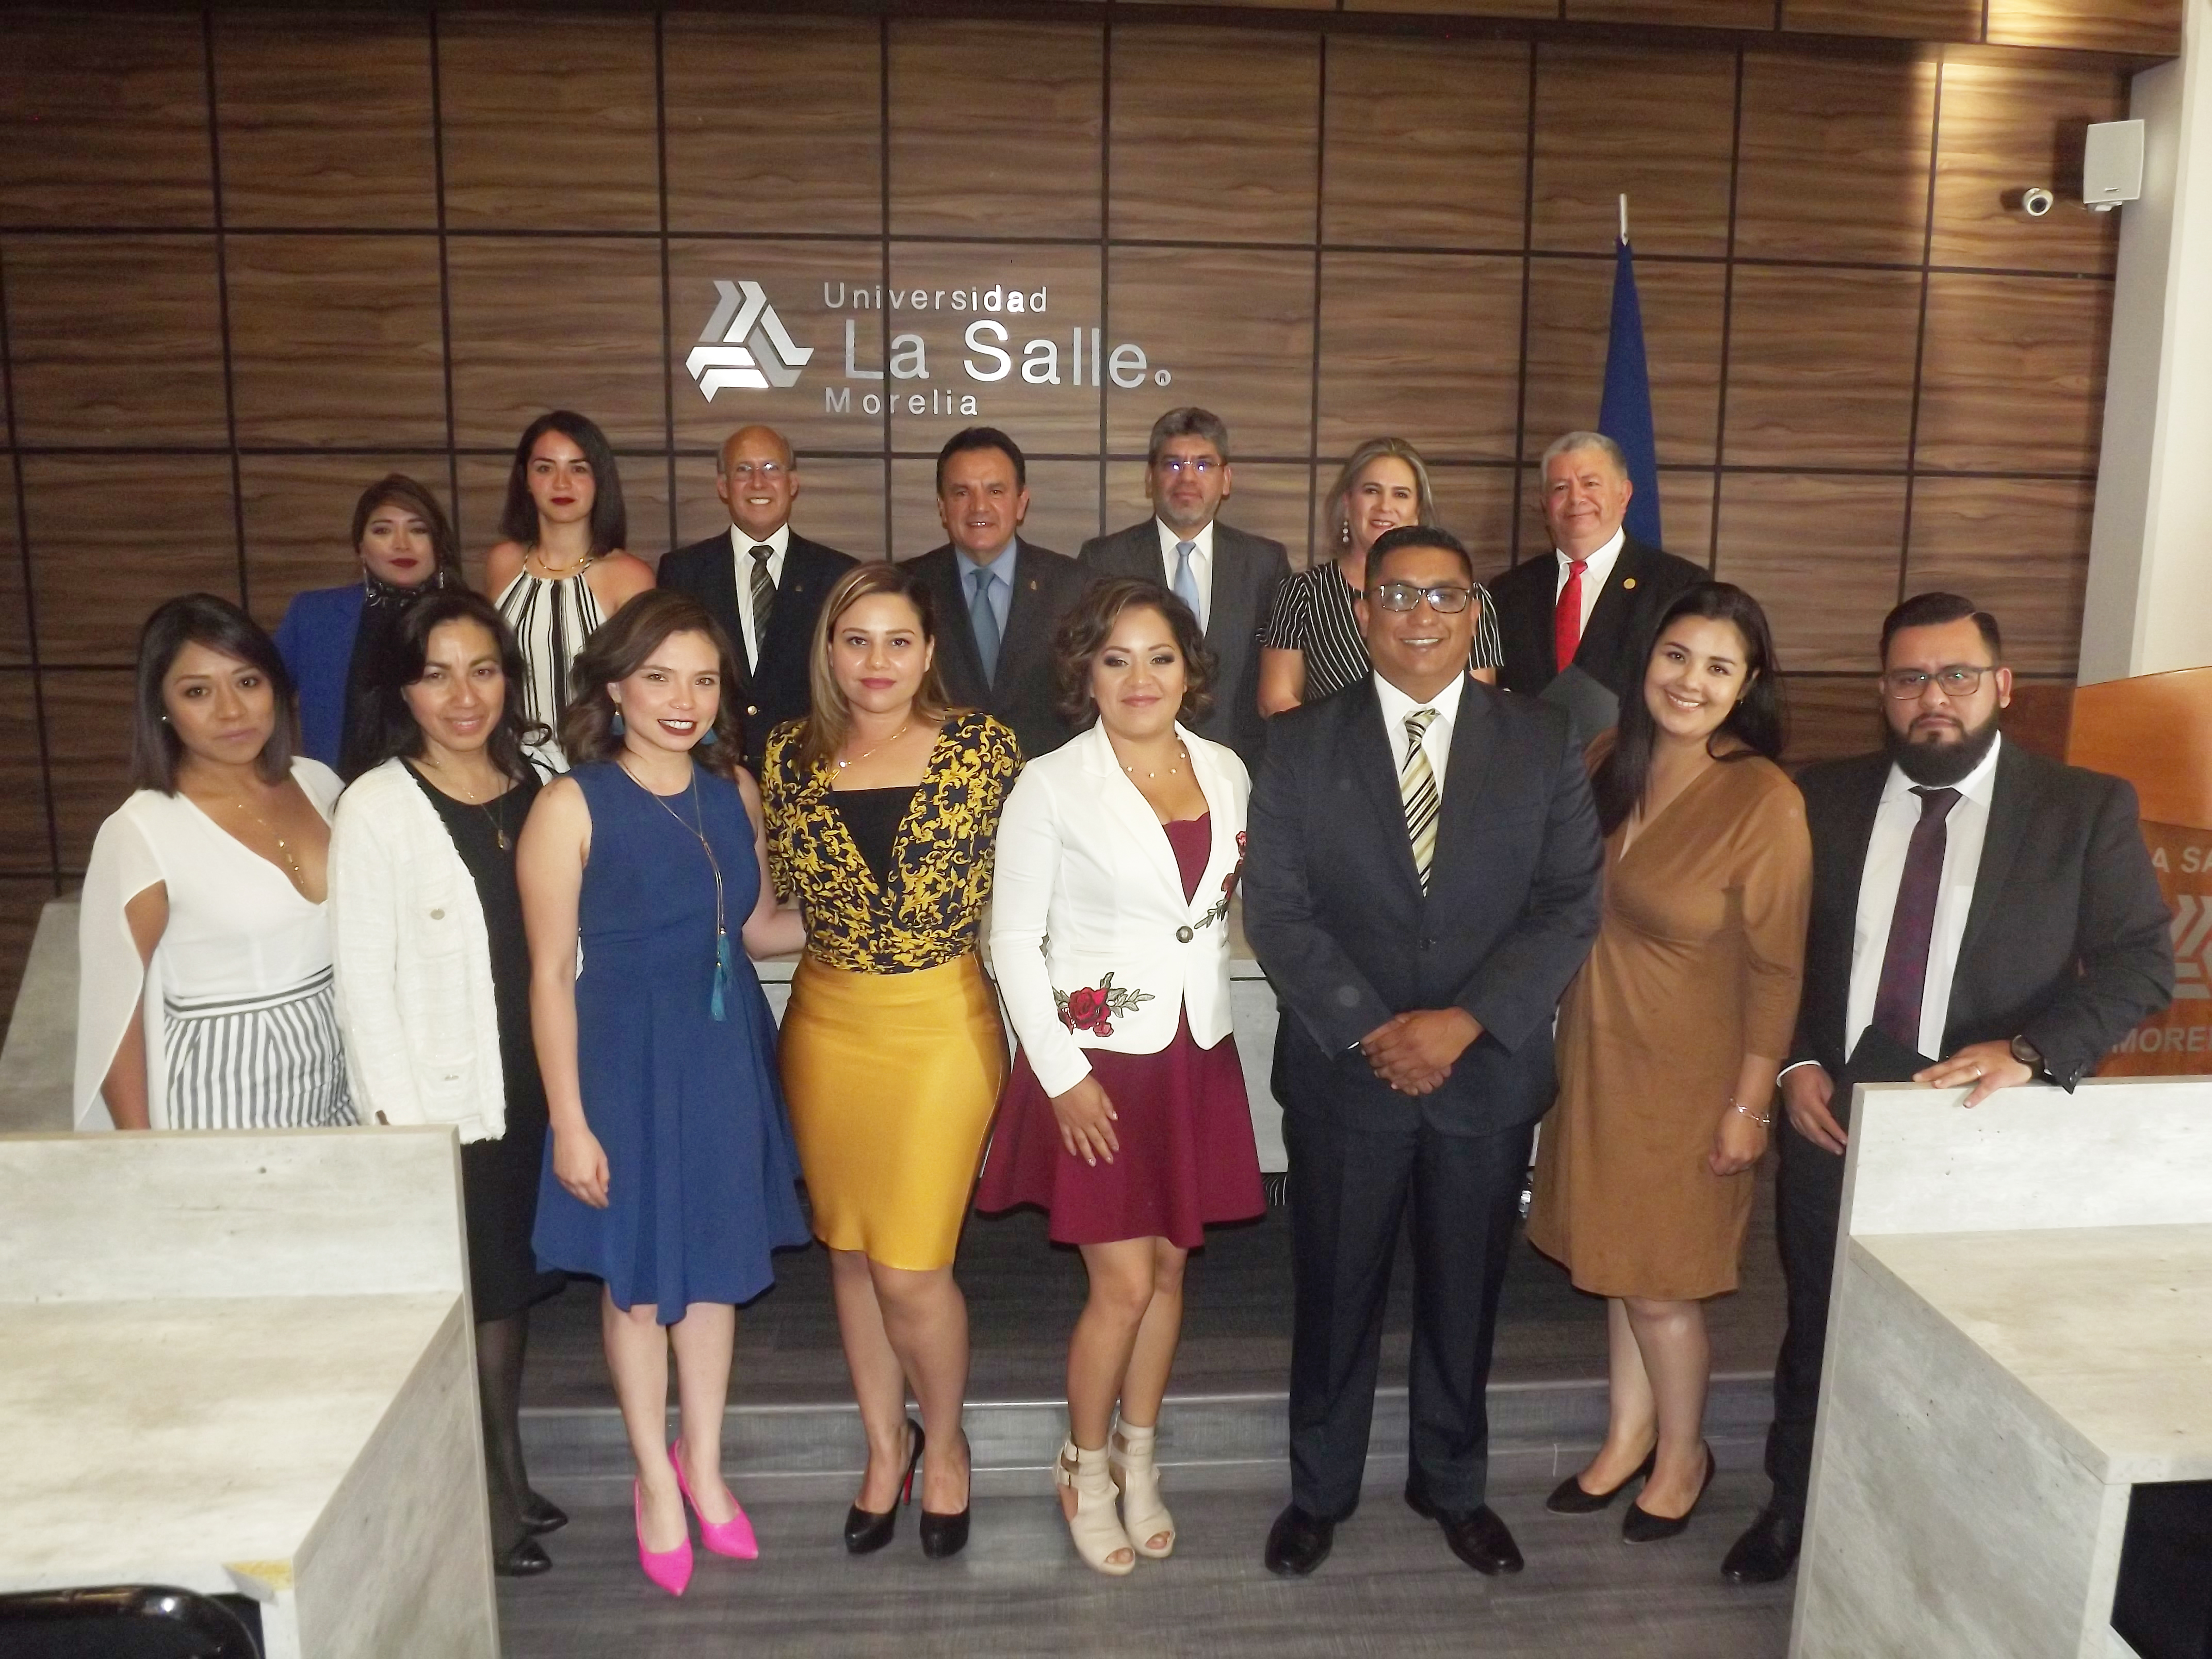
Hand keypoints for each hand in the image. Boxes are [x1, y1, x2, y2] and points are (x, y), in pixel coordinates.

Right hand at [552, 1122, 609, 1207]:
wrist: (568, 1133)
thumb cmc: (588, 1144)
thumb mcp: (601, 1159)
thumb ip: (604, 1176)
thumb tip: (604, 1189)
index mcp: (587, 1179)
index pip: (595, 1196)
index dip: (601, 1201)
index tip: (605, 1204)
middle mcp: (574, 1182)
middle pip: (585, 1197)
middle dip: (592, 1202)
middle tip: (598, 1204)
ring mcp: (564, 1179)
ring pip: (575, 1194)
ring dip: (583, 1198)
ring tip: (589, 1199)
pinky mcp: (557, 1174)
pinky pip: (567, 1187)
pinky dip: (574, 1191)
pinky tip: (578, 1190)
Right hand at [1048, 1074, 1119, 1166]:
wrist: (1063, 1080)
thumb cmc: (1084, 1084)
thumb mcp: (1100, 1092)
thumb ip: (1107, 1106)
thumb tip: (1114, 1118)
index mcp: (1097, 1114)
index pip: (1107, 1131)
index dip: (1112, 1141)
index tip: (1116, 1149)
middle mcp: (1086, 1123)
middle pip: (1096, 1139)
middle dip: (1103, 1151)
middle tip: (1109, 1161)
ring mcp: (1074, 1124)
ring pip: (1082, 1142)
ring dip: (1087, 1153)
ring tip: (1092, 1163)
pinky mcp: (1063, 1122)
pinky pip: (1067, 1137)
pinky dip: (1070, 1145)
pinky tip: (1073, 1153)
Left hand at [1361, 1009, 1481, 1096]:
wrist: (1457, 1028)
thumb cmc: (1433, 1019)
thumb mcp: (1411, 1016)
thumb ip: (1394, 1024)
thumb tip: (1377, 1032)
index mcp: (1404, 1034)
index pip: (1381, 1044)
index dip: (1370, 1048)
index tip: (1365, 1049)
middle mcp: (1409, 1049)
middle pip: (1385, 1059)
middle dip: (1375, 1062)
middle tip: (1371, 1062)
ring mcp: (1419, 1061)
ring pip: (1396, 1071)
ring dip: (1384, 1073)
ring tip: (1379, 1073)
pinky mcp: (1428, 1070)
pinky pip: (1411, 1079)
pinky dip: (1400, 1083)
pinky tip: (1394, 1083)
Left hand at [1708, 1103, 1768, 1176]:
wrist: (1750, 1109)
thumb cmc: (1730, 1120)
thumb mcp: (1718, 1135)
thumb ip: (1717, 1150)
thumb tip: (1717, 1157)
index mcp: (1731, 1157)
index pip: (1720, 1170)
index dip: (1714, 1164)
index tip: (1713, 1156)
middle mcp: (1744, 1161)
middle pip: (1732, 1171)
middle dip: (1725, 1165)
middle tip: (1721, 1155)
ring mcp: (1755, 1156)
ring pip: (1743, 1167)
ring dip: (1736, 1163)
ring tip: (1732, 1152)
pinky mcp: (1763, 1150)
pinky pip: (1752, 1160)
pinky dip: (1746, 1157)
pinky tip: (1743, 1148)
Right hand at [1781, 1065, 1845, 1154]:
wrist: (1793, 1067)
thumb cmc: (1812, 1074)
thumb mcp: (1827, 1085)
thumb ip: (1830, 1102)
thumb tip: (1838, 1117)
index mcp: (1811, 1103)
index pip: (1826, 1122)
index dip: (1836, 1133)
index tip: (1846, 1141)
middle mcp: (1801, 1112)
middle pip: (1814, 1132)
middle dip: (1828, 1143)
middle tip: (1839, 1151)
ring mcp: (1793, 1114)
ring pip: (1806, 1133)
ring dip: (1819, 1142)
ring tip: (1830, 1148)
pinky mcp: (1790, 1113)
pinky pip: (1799, 1129)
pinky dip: (1808, 1136)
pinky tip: (1815, 1139)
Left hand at [1914, 1040, 2031, 1107]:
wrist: (2026, 1050)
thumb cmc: (2003, 1054)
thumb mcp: (1981, 1053)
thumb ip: (1968, 1062)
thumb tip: (1952, 1073)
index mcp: (1969, 1054)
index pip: (1947, 1062)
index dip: (1932, 1069)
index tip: (1919, 1076)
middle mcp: (1974, 1058)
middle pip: (1950, 1066)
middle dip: (1933, 1072)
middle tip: (1918, 1079)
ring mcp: (1986, 1067)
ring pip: (1964, 1073)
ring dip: (1950, 1078)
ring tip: (1937, 1085)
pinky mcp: (1998, 1077)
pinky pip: (1985, 1088)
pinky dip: (1976, 1095)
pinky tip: (1967, 1104)